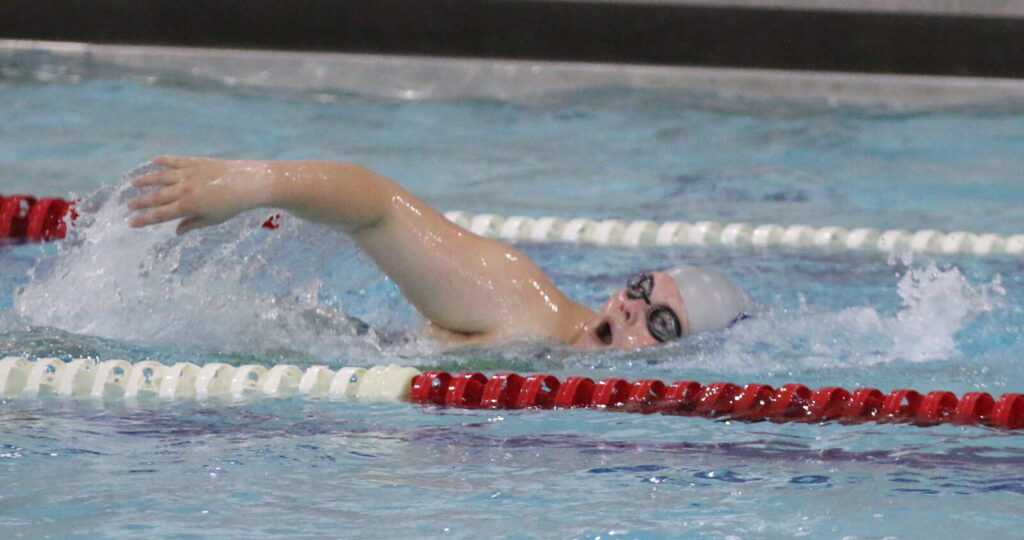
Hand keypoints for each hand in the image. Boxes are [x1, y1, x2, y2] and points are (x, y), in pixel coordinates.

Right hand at [127, 155, 273, 233]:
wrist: (248, 183)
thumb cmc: (232, 205)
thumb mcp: (212, 220)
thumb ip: (192, 224)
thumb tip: (176, 231)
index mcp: (188, 206)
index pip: (160, 214)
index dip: (144, 219)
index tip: (131, 222)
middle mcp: (184, 189)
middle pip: (156, 197)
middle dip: (140, 202)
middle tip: (127, 206)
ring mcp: (188, 174)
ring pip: (161, 177)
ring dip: (146, 180)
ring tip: (133, 183)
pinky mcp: (195, 162)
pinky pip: (176, 160)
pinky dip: (164, 160)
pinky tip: (154, 160)